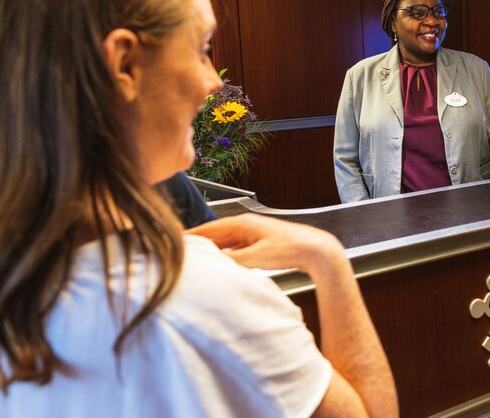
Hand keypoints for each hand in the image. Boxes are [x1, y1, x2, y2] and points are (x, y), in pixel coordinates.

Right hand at [190, 213, 345, 276]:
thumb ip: (231, 260)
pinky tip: (221, 265)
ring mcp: (253, 234)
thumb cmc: (290, 249)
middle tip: (180, 254)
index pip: (209, 228)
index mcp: (243, 223)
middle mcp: (246, 225)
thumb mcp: (255, 257)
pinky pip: (236, 249)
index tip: (174, 242)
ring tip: (196, 262)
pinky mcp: (260, 244)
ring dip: (213, 251)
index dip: (190, 236)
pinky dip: (226, 256)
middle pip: (215, 235)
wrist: (315, 251)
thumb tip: (212, 263)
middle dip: (199, 245)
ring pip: (226, 243)